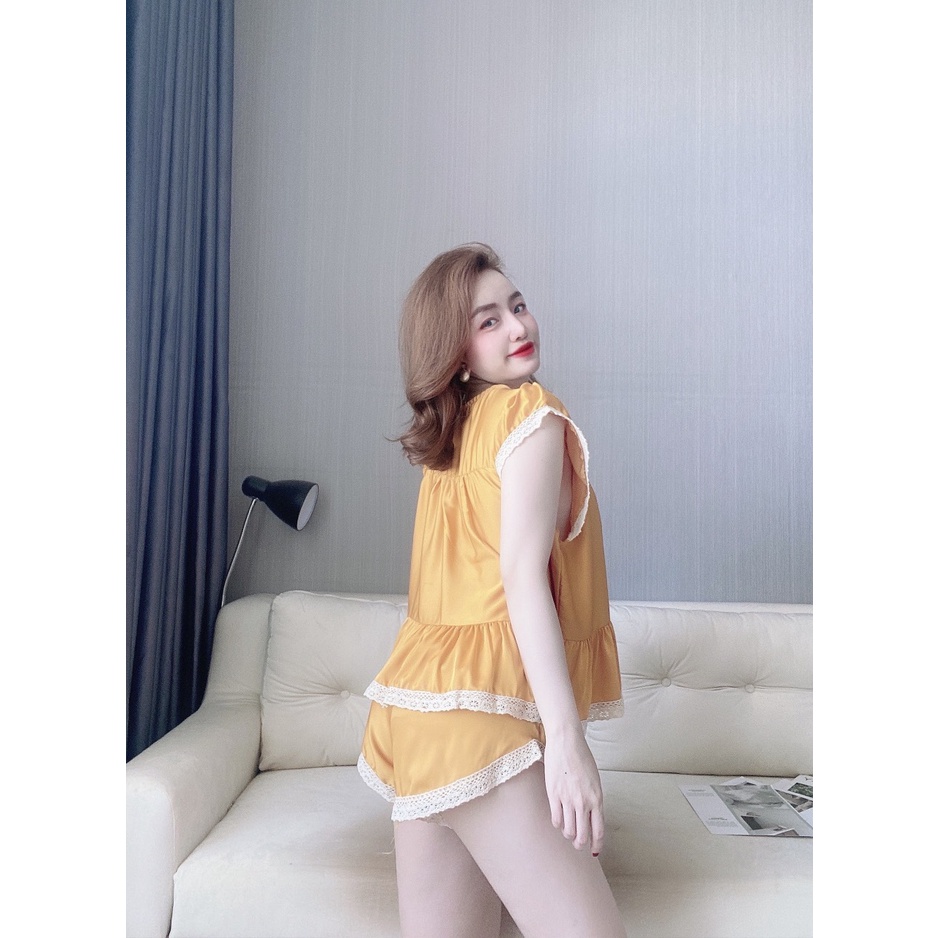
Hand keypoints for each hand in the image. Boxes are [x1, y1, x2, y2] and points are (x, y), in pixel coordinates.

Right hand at [543, 729, 604, 854]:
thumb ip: (594, 799)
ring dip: (569, 835)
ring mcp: (568, 799)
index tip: (594, 849)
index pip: (598, 830)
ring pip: (568, 830)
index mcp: (597, 798)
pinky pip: (556, 819)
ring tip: (568, 832)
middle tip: (578, 844)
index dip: (596, 843)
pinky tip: (559, 821)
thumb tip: (591, 815)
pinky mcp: (553, 795)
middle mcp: (583, 802)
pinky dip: (558, 824)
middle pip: (582, 834)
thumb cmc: (582, 757)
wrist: (566, 742)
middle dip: (580, 844)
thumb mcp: (595, 780)